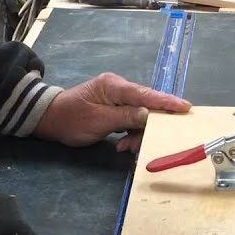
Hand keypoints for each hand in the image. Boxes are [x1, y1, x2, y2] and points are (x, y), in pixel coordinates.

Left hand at [33, 73, 191, 152]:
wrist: (49, 119)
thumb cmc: (71, 119)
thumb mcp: (99, 121)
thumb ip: (126, 117)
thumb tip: (149, 115)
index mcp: (114, 86)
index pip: (146, 94)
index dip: (167, 102)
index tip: (185, 107)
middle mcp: (118, 88)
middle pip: (146, 105)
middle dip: (147, 126)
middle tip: (139, 145)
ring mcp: (116, 96)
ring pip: (139, 115)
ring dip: (136, 133)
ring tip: (125, 147)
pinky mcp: (114, 106)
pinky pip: (130, 118)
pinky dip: (129, 132)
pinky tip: (122, 143)